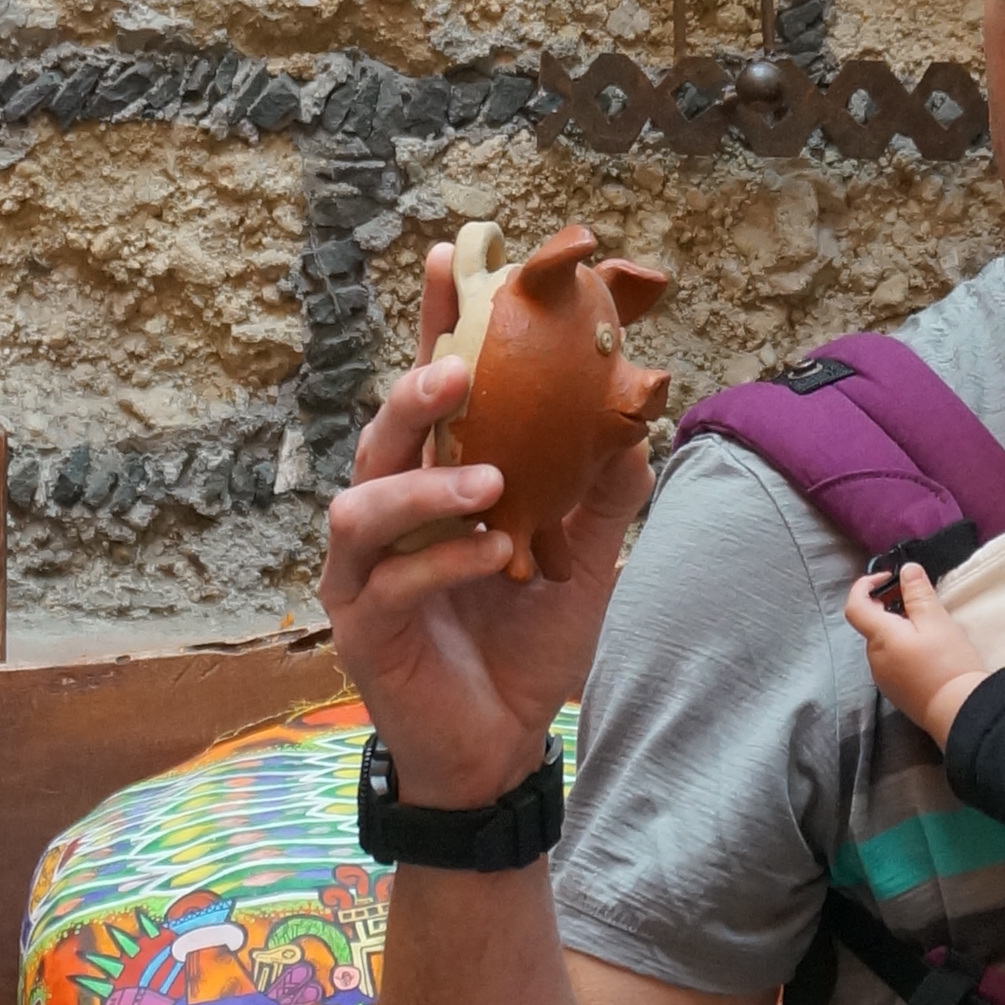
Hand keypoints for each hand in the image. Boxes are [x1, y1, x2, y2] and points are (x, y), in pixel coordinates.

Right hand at [321, 242, 655, 809]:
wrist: (501, 748)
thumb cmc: (528, 648)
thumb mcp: (584, 565)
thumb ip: (602, 498)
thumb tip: (642, 422)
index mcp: (438, 485)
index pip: (432, 393)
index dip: (437, 322)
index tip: (456, 255)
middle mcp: (390, 517)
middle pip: (381, 433)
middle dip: (414, 393)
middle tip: (462, 368)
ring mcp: (365, 573)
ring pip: (365, 504)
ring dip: (424, 482)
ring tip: (489, 481)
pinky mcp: (361, 628)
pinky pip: (390, 581)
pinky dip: (442, 561)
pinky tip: (491, 554)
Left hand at [845, 559, 986, 745]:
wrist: (959, 711)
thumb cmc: (948, 664)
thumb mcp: (937, 621)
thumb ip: (918, 593)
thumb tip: (906, 570)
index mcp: (880, 637)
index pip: (855, 605)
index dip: (865, 586)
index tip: (888, 578)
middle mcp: (875, 658)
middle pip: (872, 624)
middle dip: (890, 607)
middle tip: (920, 602)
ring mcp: (884, 678)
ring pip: (884, 644)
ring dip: (900, 630)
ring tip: (931, 629)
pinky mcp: (895, 692)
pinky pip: (893, 662)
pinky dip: (904, 649)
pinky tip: (930, 654)